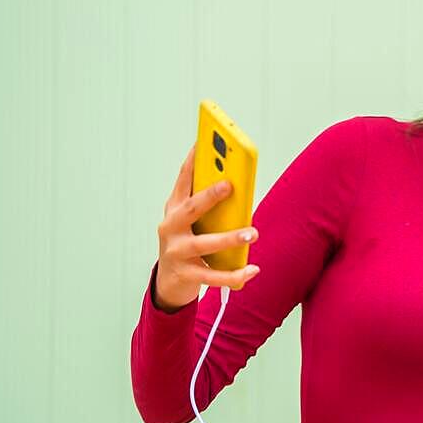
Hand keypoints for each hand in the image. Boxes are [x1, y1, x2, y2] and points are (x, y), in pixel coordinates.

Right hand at [154, 143, 261, 311]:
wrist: (169, 281)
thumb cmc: (186, 242)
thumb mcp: (192, 221)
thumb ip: (208, 204)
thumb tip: (236, 185)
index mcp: (174, 209)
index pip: (183, 180)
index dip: (193, 160)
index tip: (204, 141)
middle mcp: (171, 228)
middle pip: (190, 209)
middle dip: (209, 196)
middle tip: (229, 185)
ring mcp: (176, 252)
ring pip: (203, 245)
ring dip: (229, 238)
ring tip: (252, 233)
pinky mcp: (186, 275)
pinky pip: (213, 276)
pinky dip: (234, 274)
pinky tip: (252, 270)